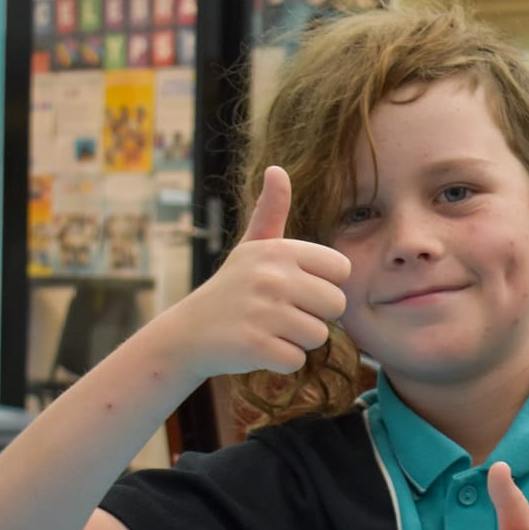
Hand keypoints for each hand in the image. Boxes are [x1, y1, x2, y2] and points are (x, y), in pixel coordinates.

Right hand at [150, 165, 350, 380]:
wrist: (186, 333)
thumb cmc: (232, 288)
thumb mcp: (252, 247)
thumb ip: (271, 211)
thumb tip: (277, 168)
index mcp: (278, 250)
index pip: (342, 270)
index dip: (323, 284)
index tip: (294, 288)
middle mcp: (272, 276)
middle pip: (336, 306)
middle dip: (315, 316)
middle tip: (280, 314)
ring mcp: (263, 312)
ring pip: (318, 336)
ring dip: (297, 340)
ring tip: (268, 329)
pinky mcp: (255, 346)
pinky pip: (297, 360)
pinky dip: (281, 361)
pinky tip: (258, 348)